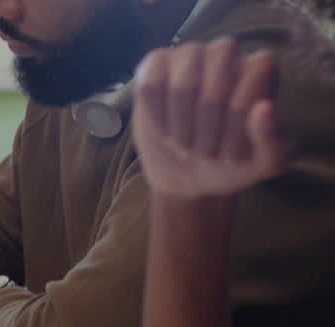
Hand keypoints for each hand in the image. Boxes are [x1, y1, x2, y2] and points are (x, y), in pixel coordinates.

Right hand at [133, 38, 287, 197]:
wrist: (187, 175)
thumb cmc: (231, 164)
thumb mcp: (262, 165)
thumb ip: (273, 142)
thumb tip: (264, 107)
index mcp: (259, 69)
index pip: (256, 70)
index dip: (241, 115)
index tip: (232, 151)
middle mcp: (225, 54)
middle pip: (219, 74)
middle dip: (209, 122)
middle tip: (205, 151)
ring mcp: (188, 56)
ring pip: (183, 82)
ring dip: (181, 124)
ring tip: (184, 142)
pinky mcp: (155, 65)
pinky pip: (151, 84)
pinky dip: (155, 114)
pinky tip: (163, 127)